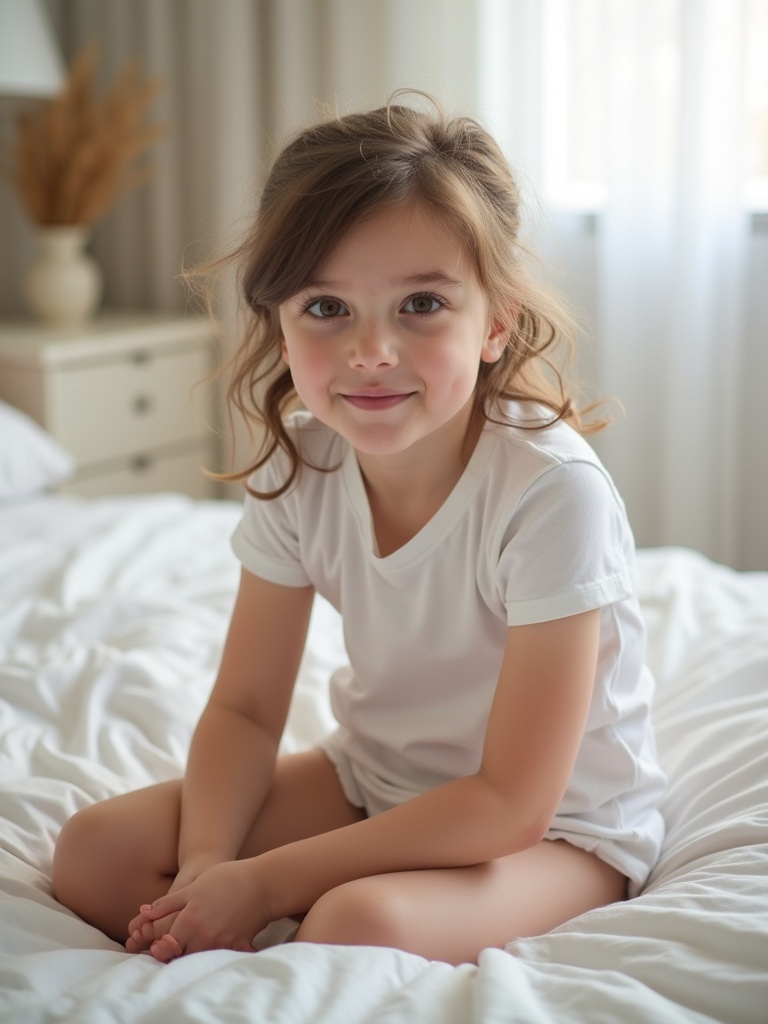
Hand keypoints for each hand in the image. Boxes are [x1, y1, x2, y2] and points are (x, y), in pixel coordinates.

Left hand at [128, 860, 271, 961]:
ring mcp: (220, 943)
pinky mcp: (235, 947)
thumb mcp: (193, 887)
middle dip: (175, 953)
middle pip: (180, 957)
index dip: (159, 945)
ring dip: (193, 954)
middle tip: (176, 943)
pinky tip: (216, 944)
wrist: (262, 883)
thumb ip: (167, 904)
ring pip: (198, 959)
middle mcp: (203, 936)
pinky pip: (220, 958)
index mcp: (189, 921)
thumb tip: (143, 914)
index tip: (162, 941)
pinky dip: (215, 955)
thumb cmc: (226, 879)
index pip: (165, 945)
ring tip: (195, 942)